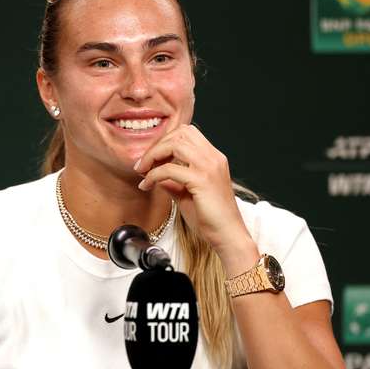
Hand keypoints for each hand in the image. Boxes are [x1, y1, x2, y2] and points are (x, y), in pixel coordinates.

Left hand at [134, 124, 257, 269]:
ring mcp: (209, 167)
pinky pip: (169, 169)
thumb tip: (156, 175)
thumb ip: (173, 181)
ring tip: (142, 171)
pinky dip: (153, 175)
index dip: (165, 141)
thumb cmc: (211, 219)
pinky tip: (146, 185)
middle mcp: (213, 158)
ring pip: (174, 144)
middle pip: (180, 133)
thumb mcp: (187, 194)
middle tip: (142, 164)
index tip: (151, 158)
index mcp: (213, 158)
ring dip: (153, 155)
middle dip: (157, 145)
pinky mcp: (202, 181)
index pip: (187, 132)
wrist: (228, 236)